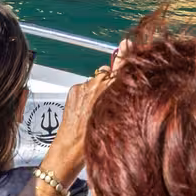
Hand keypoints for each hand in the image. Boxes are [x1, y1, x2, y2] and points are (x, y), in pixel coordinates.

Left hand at [40, 63, 114, 179]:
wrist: (68, 151)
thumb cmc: (91, 143)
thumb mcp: (114, 120)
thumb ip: (121, 97)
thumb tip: (124, 82)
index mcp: (110, 92)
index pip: (120, 66)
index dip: (125, 56)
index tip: (127, 44)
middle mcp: (96, 86)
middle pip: (109, 73)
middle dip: (112, 80)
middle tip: (113, 94)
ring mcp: (83, 87)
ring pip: (97, 80)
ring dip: (100, 88)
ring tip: (99, 108)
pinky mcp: (73, 90)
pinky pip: (86, 86)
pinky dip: (89, 93)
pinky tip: (90, 108)